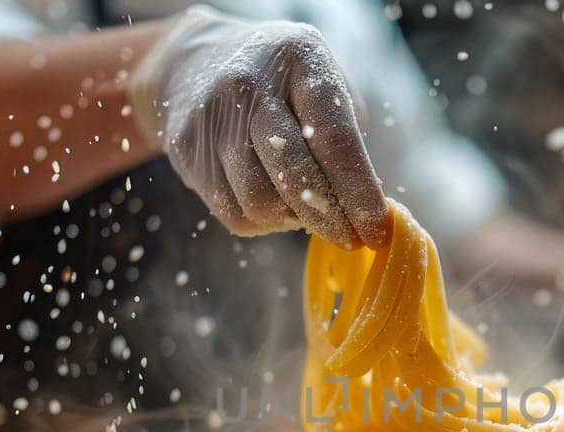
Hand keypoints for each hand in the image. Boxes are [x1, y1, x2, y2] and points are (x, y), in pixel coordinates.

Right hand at [129, 7, 387, 248]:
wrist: (193, 61)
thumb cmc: (281, 82)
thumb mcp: (322, 83)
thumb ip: (349, 139)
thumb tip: (368, 210)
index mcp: (299, 60)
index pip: (335, 138)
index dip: (360, 192)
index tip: (378, 229)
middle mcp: (250, 85)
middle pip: (294, 173)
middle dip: (330, 219)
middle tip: (351, 240)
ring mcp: (212, 116)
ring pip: (260, 201)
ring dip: (293, 221)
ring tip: (307, 212)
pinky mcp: (185, 148)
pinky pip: (232, 211)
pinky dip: (263, 221)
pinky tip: (273, 204)